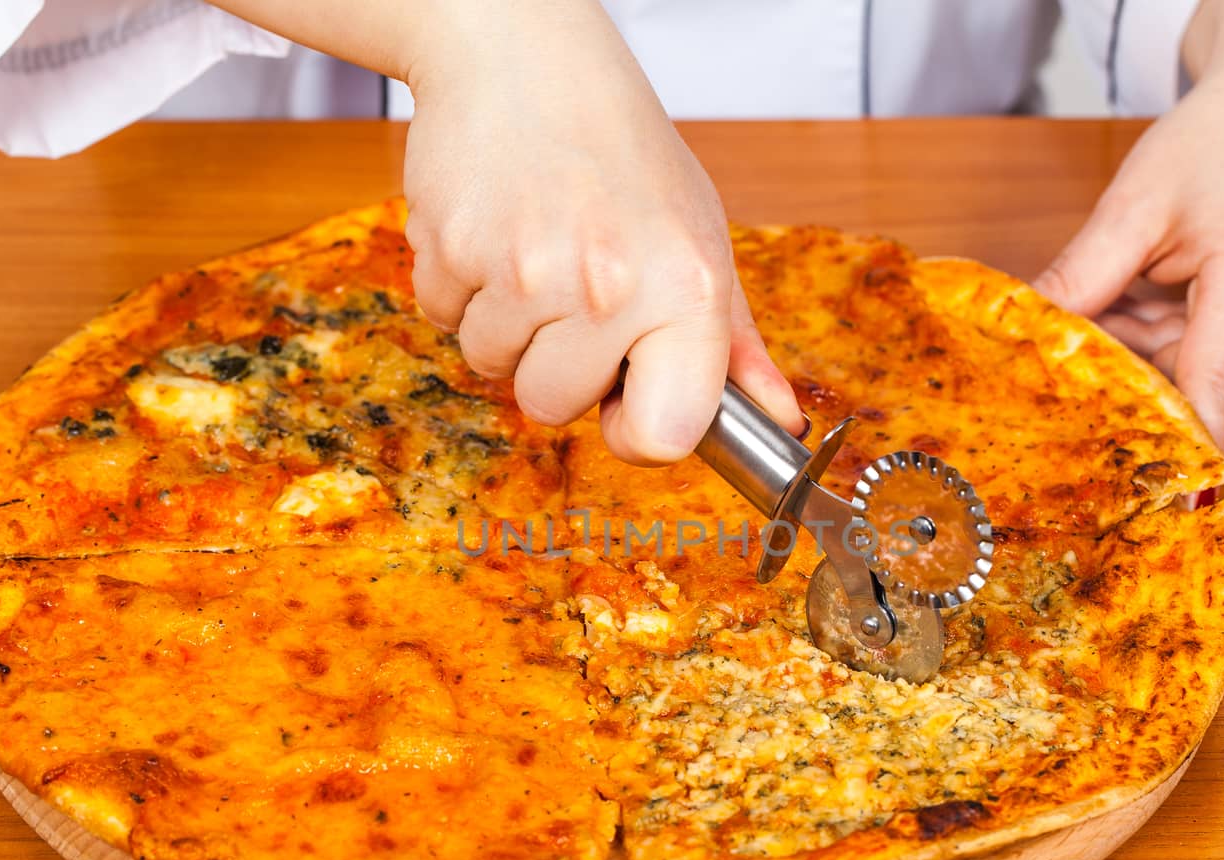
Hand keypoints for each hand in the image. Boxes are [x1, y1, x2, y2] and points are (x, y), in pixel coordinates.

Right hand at [400, 2, 801, 464]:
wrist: (524, 59)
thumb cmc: (622, 154)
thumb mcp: (700, 238)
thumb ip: (735, 344)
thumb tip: (781, 422)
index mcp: (685, 287)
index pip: (664, 437)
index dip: (639, 431)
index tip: (629, 395)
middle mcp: (609, 285)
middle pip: (554, 408)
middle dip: (556, 365)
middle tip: (573, 289)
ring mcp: (524, 270)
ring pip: (493, 367)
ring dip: (505, 326)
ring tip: (533, 249)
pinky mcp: (451, 250)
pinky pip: (442, 321)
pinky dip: (460, 289)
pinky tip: (491, 232)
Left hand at [1033, 0, 1223, 449]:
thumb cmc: (1220, 138)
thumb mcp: (1136, 203)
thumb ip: (1081, 277)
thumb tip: (1022, 335)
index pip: (1209, 395)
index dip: (1166, 456)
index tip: (1127, 504)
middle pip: (1185, 384)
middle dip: (1113, 378)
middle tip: (1044, 368)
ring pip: (1187, 371)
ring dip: (1132, 351)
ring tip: (1099, 305)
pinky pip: (1202, 352)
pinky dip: (1157, 335)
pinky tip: (1133, 300)